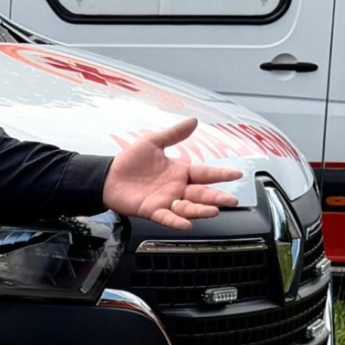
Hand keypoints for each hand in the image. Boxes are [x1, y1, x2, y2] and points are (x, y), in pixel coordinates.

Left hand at [103, 118, 239, 230]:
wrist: (108, 176)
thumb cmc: (131, 161)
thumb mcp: (153, 143)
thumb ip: (174, 134)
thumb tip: (194, 120)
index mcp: (180, 171)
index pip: (205, 173)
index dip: (221, 174)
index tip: (237, 174)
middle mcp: (177, 188)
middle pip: (201, 194)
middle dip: (217, 197)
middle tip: (232, 200)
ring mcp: (166, 200)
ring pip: (188, 207)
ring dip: (201, 210)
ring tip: (214, 210)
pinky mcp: (152, 210)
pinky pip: (167, 217)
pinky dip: (176, 221)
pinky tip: (186, 224)